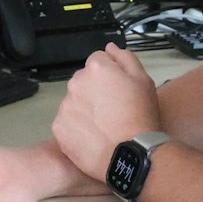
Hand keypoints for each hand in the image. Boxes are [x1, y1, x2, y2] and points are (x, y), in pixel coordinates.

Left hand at [51, 45, 161, 182]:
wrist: (130, 154)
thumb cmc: (141, 115)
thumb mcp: (143, 80)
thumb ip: (125, 58)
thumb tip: (109, 47)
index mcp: (96, 68)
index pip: (98, 61)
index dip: (110, 75)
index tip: (118, 91)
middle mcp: (75, 82)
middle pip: (83, 81)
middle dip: (93, 90)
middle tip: (112, 110)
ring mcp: (64, 105)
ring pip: (73, 101)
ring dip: (84, 108)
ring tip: (102, 126)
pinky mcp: (58, 128)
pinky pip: (66, 122)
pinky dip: (75, 128)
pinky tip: (91, 137)